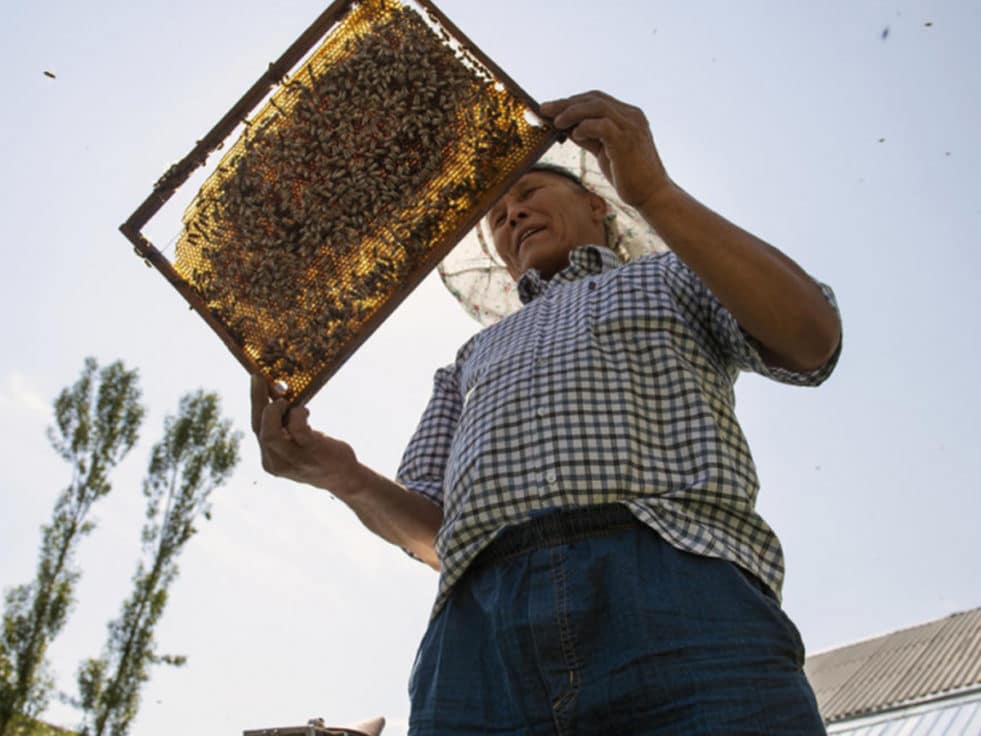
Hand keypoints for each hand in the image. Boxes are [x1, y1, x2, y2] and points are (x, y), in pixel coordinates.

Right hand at [250, 375, 358, 495]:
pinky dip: (297, 415)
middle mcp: (276, 462)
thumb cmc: (319, 454)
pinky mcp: (310, 453)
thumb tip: (276, 389)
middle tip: (261, 378)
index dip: (254, 402)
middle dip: (257, 400)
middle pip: (258, 428)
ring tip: (284, 400)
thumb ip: (284, 423)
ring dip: (274, 411)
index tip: (256, 379)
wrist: (343, 478)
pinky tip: (304, 411)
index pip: (255, 427)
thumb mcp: (296, 440)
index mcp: (270, 459)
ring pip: (270, 434)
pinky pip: (297, 430)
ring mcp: (292, 461)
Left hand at [541, 91, 671, 208]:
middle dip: (566, 103)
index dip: (572, 102)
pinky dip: (585, 127)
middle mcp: (631, 116)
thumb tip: (567, 128)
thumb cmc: (628, 176)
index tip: (551, 108)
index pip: (596, 100)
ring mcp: (631, 126)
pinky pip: (602, 125)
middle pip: (594, 99)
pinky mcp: (627, 140)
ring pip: (597, 107)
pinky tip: (574, 134)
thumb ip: (590, 137)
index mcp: (628, 116)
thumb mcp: (605, 152)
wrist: (652, 195)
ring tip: (555, 121)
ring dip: (572, 112)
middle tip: (544, 109)